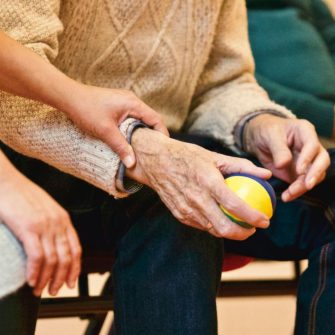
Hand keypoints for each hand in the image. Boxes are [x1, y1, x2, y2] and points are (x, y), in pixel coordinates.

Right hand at [0, 153, 81, 295]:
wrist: (6, 181)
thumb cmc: (21, 194)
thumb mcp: (44, 209)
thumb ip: (51, 224)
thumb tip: (50, 244)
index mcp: (63, 219)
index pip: (76, 249)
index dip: (75, 268)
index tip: (70, 282)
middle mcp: (58, 223)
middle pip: (66, 258)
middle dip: (62, 278)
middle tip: (54, 291)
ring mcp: (45, 225)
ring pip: (53, 260)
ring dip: (47, 279)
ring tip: (40, 290)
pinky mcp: (29, 228)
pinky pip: (37, 256)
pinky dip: (35, 272)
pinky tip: (31, 281)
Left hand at [63, 85, 168, 167]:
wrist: (68, 96)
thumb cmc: (86, 109)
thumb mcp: (105, 131)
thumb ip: (120, 147)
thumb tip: (132, 163)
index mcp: (133, 103)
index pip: (156, 119)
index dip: (162, 134)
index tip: (163, 148)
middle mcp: (131, 100)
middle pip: (150, 118)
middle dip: (153, 134)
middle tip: (154, 150)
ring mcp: (124, 101)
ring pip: (140, 118)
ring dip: (142, 131)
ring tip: (143, 147)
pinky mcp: (117, 104)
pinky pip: (132, 117)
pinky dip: (134, 128)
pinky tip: (129, 138)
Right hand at [126, 128, 271, 239]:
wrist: (156, 161)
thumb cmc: (187, 156)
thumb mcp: (215, 156)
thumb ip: (242, 166)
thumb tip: (266, 174)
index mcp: (208, 181)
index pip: (235, 205)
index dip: (253, 217)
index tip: (265, 221)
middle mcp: (196, 199)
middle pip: (224, 228)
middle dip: (243, 234)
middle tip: (253, 228)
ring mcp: (186, 209)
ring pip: (213, 230)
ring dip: (229, 232)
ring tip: (239, 225)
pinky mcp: (179, 214)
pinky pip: (201, 226)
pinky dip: (214, 226)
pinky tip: (220, 219)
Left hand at [244, 114, 329, 201]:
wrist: (259, 139)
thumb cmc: (267, 131)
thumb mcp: (270, 136)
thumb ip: (278, 149)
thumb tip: (283, 164)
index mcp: (305, 131)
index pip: (313, 145)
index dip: (308, 158)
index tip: (299, 170)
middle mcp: (311, 146)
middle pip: (322, 161)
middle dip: (315, 174)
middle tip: (307, 185)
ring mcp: (307, 160)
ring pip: (314, 175)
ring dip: (303, 187)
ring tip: (289, 194)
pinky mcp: (300, 173)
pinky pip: (303, 184)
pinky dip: (296, 192)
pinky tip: (287, 196)